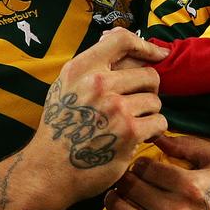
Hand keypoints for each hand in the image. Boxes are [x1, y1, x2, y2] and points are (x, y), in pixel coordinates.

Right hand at [29, 27, 167, 209]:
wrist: (50, 170)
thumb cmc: (61, 128)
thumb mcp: (65, 87)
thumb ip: (91, 66)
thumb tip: (121, 43)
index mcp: (81, 68)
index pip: (122, 40)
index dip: (145, 45)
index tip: (158, 54)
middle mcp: (97, 84)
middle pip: (148, 74)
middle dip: (147, 90)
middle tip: (135, 104)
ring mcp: (115, 107)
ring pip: (155, 100)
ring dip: (148, 113)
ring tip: (130, 124)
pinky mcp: (129, 132)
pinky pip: (159, 122)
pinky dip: (152, 131)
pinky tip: (136, 137)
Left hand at [104, 132, 209, 209]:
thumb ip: (186, 143)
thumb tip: (155, 136)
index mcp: (189, 186)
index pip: (143, 167)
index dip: (139, 163)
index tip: (143, 167)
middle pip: (129, 187)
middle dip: (126, 179)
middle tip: (129, 180)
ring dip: (115, 201)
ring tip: (120, 196)